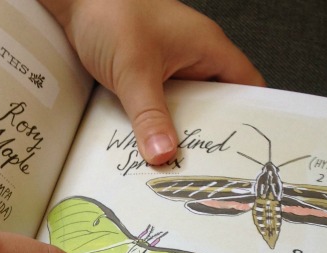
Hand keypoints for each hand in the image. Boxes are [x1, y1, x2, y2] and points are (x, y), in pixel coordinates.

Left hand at [41, 0, 264, 164]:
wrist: (74, 1)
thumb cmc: (109, 13)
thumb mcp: (134, 72)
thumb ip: (150, 116)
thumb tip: (164, 153)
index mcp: (207, 47)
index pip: (247, 85)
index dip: (252, 115)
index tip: (244, 147)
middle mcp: (193, 57)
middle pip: (215, 103)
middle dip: (208, 132)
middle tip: (204, 162)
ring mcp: (169, 65)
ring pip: (184, 107)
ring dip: (177, 129)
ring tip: (175, 159)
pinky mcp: (146, 74)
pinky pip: (159, 105)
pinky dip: (155, 122)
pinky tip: (146, 142)